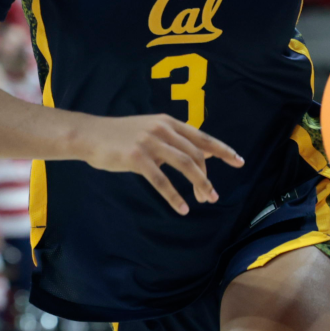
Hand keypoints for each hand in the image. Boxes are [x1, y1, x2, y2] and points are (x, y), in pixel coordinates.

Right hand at [77, 113, 243, 214]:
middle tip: (212, 196)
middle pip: (196, 154)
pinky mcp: (136, 158)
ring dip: (199, 184)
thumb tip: (203, 154)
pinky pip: (161, 181)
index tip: (239, 162)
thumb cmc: (121, 136)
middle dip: (207, 177)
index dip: (223, 150)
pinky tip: (183, 208)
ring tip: (206, 200)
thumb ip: (175, 141)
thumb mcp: (151, 132)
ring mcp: (150, 143)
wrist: (90, 136)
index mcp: (168, 122)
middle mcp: (162, 130)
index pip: (202, 137)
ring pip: (185, 165)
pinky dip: (174, 196)